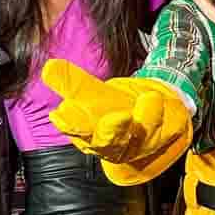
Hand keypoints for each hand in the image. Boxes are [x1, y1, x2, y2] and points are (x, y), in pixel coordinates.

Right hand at [44, 60, 190, 180]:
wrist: (154, 105)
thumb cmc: (116, 104)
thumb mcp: (93, 92)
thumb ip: (72, 83)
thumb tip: (47, 68)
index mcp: (91, 137)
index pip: (79, 134)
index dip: (73, 126)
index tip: (63, 114)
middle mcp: (116, 147)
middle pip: (110, 145)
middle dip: (112, 132)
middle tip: (116, 116)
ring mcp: (142, 146)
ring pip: (142, 138)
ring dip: (145, 121)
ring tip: (148, 99)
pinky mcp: (164, 139)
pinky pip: (166, 131)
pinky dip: (163, 117)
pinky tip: (155, 99)